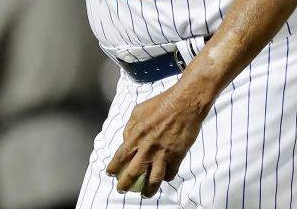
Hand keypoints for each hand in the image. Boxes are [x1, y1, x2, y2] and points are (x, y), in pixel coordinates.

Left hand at [106, 82, 207, 197]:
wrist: (186, 102)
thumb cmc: (162, 103)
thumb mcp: (138, 111)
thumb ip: (130, 127)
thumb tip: (126, 139)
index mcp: (136, 136)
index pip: (120, 158)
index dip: (113, 168)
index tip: (110, 174)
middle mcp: (148, 148)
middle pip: (133, 174)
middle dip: (125, 185)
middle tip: (122, 190)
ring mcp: (163, 154)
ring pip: (153, 181)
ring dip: (148, 190)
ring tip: (145, 193)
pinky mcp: (177, 156)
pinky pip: (170, 174)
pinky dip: (166, 177)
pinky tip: (164, 177)